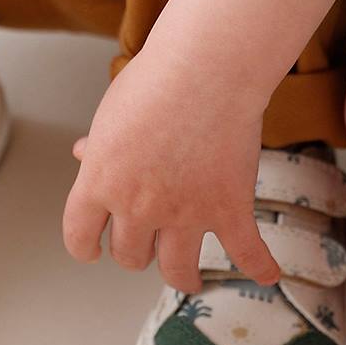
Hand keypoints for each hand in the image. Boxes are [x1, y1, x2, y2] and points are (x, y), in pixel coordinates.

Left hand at [61, 43, 279, 294]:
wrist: (203, 68)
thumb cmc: (154, 81)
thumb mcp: (112, 112)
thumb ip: (100, 145)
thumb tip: (81, 154)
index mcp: (102, 181)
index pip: (79, 236)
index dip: (85, 247)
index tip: (93, 251)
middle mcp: (139, 206)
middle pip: (130, 256)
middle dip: (138, 251)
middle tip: (149, 242)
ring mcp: (185, 214)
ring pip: (177, 272)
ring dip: (183, 276)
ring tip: (189, 275)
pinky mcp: (228, 210)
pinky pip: (246, 254)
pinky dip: (260, 268)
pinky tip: (266, 274)